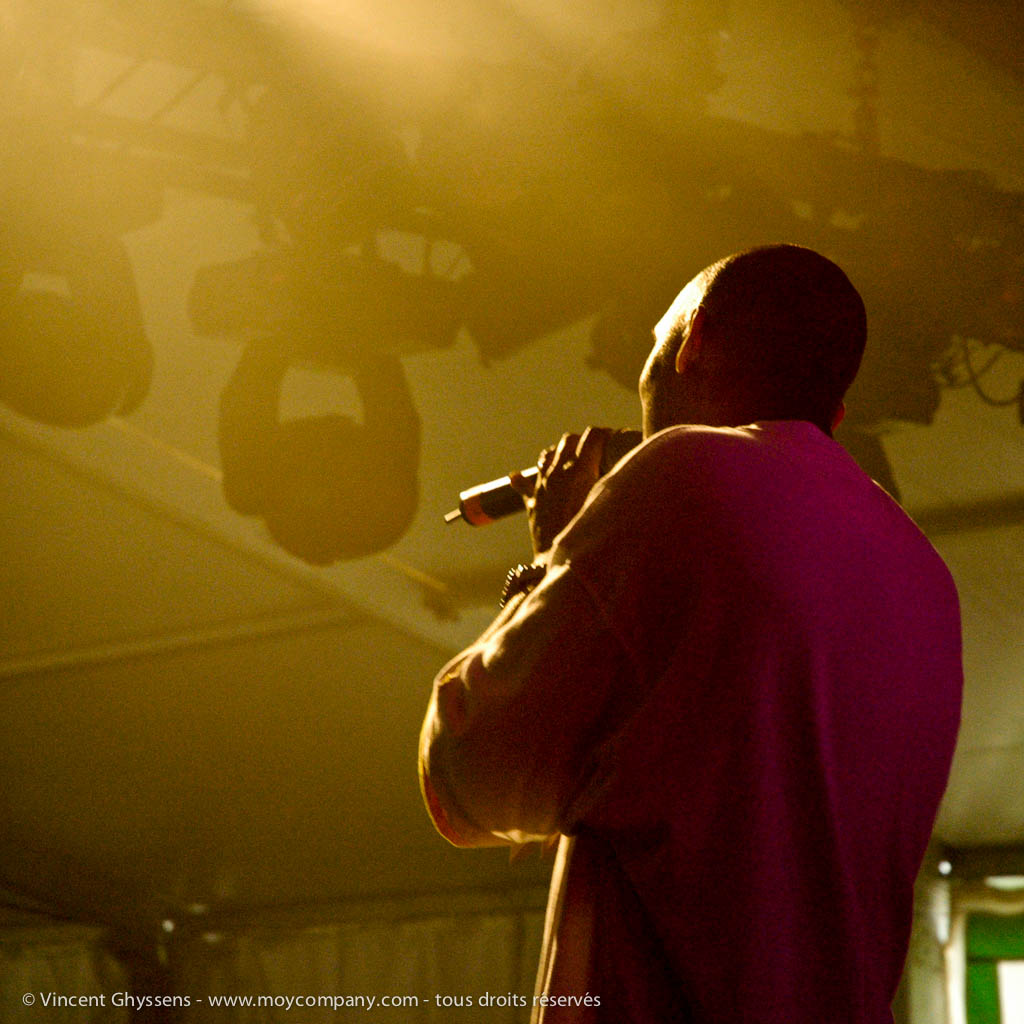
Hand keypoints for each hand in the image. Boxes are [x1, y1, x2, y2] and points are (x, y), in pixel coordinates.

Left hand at [510, 426, 610, 555]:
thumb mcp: (607, 505)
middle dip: (583, 440)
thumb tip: (628, 471)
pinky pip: (522, 484)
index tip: (614, 439)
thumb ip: (614, 484)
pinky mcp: (532, 502)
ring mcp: (542, 485)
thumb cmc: (589, 535)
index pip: (593, 436)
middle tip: (596, 450)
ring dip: (559, 454)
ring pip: (548, 455)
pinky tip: (516, 477)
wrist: (559, 562)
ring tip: (570, 462)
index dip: (605, 435)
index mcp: (578, 470)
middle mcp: (557, 473)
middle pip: (569, 440)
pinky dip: (522, 479)